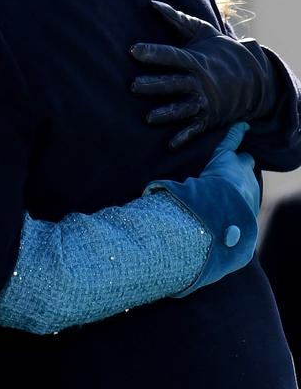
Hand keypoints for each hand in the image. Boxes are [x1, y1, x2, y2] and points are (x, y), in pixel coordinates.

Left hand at [131, 1, 278, 147]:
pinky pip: (194, 129)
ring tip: (149, 117)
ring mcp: (204, 101)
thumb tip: (151, 3)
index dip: (153, 53)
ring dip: (166, 113)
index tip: (133, 50)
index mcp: (195, 60)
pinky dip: (183, 137)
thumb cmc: (220, 50)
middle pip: (174, 83)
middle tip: (132, 86)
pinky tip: (170, 144)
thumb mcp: (203, 32)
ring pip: (183, 108)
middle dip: (155, 85)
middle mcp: (199, 82)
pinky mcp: (207, 118)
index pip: (171, 56)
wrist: (254, 77)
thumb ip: (177, 19)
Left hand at [146, 123, 258, 295]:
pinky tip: (239, 126)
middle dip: (241, 184)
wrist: (221, 221)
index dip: (235, 211)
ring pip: (241, 165)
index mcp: (242, 221)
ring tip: (240, 156)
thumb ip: (192, 268)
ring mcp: (239, 179)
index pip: (240, 213)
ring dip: (237, 161)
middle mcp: (246, 199)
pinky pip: (232, 143)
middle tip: (238, 180)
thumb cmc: (214, 242)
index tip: (230, 211)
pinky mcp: (227, 162)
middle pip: (246, 186)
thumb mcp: (207, 260)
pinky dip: (234, 134)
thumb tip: (172, 291)